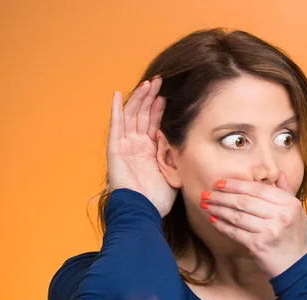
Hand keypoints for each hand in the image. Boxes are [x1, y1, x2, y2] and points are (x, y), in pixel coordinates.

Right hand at [107, 76, 178, 217]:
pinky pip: (116, 126)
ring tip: (148, 83)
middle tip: (160, 81)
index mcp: (150, 150)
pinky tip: (118, 95)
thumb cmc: (158, 198)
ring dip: (139, 99)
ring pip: (132, 116)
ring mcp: (126, 146)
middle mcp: (137, 145)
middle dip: (151, 98)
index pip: (155, 123)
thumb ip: (179, 157)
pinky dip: (116, 110)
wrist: (143, 211)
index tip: (169, 93)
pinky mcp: (116, 150)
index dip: (161, 108)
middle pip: (144, 115)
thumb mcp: (175, 173)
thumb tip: (190, 143)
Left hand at [200, 171, 306, 277]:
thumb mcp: (296, 211)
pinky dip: (222, 225)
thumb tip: (279, 173)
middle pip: (245, 201)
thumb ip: (287, 191)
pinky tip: (213, 220)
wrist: (295, 264)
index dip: (237, 185)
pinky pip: (235, 232)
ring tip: (206, 205)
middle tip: (207, 193)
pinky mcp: (258, 245)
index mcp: (289, 204)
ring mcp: (269, 231)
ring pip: (238, 216)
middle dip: (222, 196)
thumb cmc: (294, 235)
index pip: (258, 189)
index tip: (220, 183)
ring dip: (219, 209)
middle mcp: (280, 216)